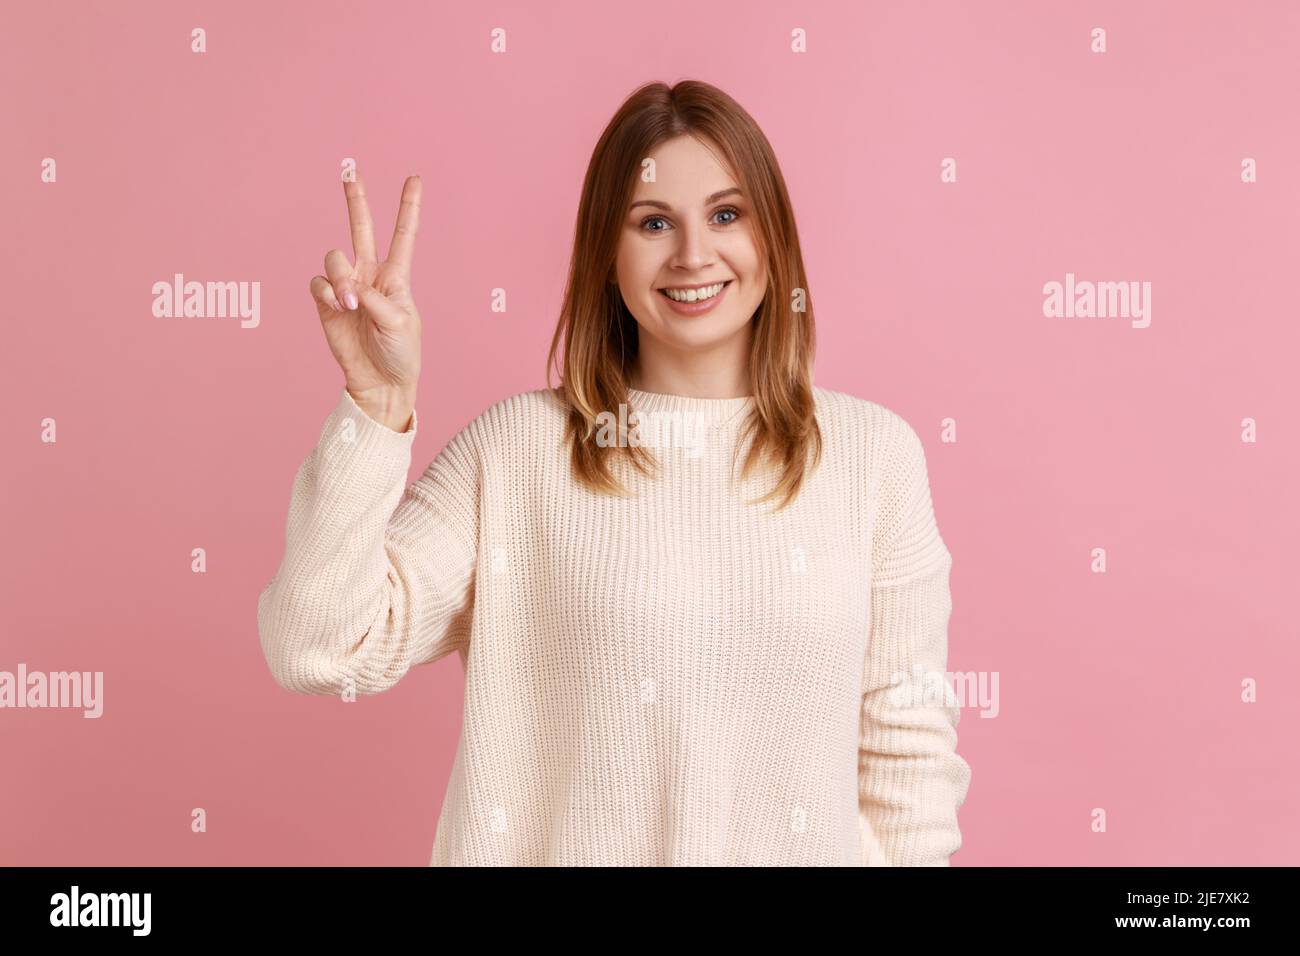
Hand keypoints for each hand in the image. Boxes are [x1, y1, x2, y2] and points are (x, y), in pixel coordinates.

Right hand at [310, 174, 421, 428]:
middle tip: (350, 174)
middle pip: (362, 229)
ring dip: (339, 277)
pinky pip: (317, 282)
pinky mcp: (327, 303)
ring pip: (334, 258)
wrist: (380, 383)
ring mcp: (347, 287)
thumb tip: (348, 286)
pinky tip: (337, 306)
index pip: (404, 235)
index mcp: (397, 277)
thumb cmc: (400, 354)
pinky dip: (325, 290)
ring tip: (350, 302)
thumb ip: (375, 299)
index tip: (415, 178)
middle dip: (356, 201)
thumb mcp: (399, 324)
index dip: (408, 207)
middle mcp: (371, 275)